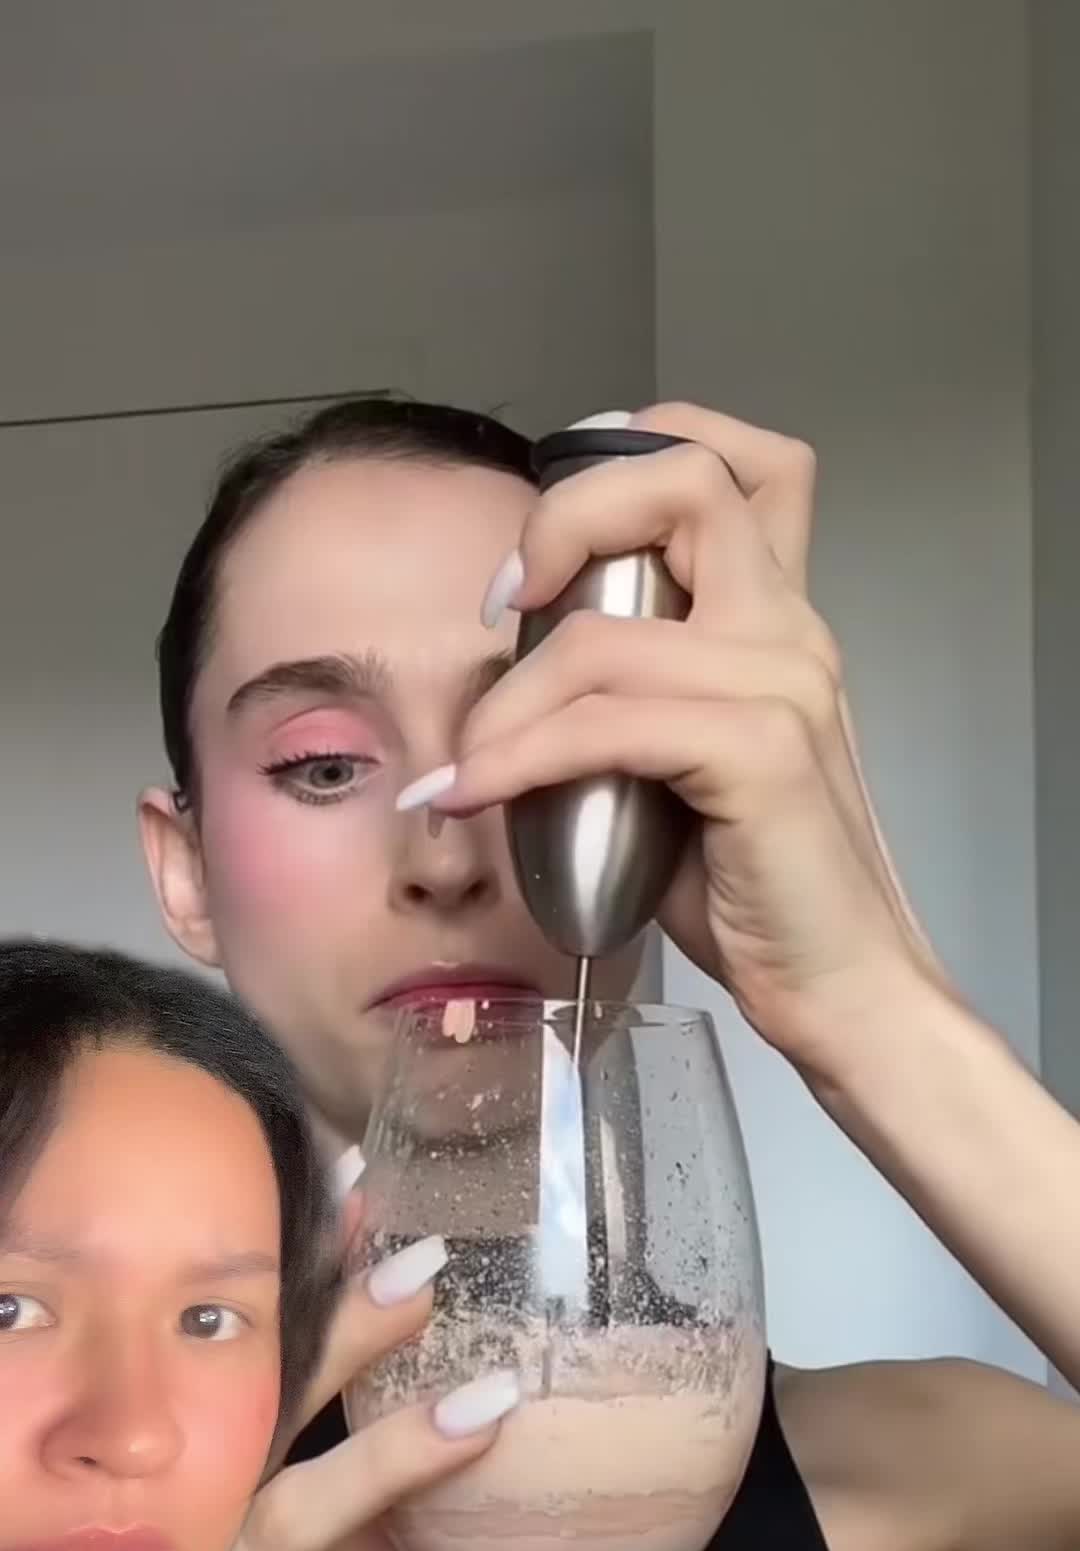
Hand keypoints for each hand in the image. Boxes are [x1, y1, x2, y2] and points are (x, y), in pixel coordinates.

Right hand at [167, 1225, 570, 1550]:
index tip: (362, 1193)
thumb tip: (428, 1276)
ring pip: (302, 1520)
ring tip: (493, 1404)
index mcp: (214, 1465)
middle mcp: (203, 1523)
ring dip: (395, 1455)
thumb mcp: (311, 1499)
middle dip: (338, 1342)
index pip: (259, 1355)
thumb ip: (349, 1409)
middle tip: (426, 1276)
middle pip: (262, 1416)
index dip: (306, 1277)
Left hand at [407, 401, 947, 1082]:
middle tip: (504, 604)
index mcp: (776, 618)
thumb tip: (506, 682)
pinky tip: (476, 793)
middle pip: (683, 478)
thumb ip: (624, 698)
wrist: (841, 986)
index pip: (734, 461)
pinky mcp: (762, 752)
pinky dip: (521, 757)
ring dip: (506, 701)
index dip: (626, 460)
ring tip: (466, 762)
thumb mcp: (677, 765)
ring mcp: (784, 684)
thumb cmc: (755, 889)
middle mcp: (791, 628)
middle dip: (563, 519)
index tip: (543, 558)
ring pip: (604, 636)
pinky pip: (608, 723)